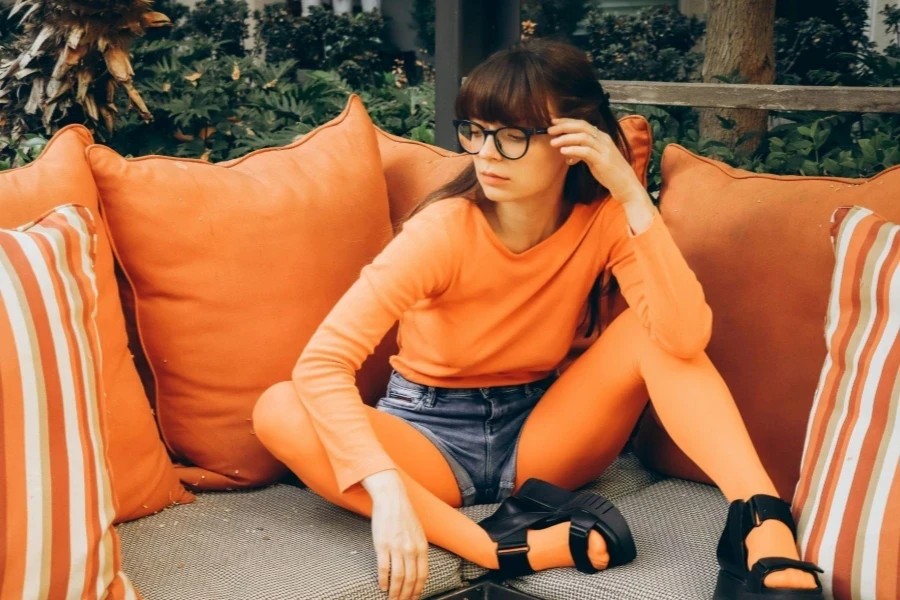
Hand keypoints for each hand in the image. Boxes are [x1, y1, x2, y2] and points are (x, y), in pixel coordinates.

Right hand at [363, 471, 428, 599]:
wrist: (391, 499)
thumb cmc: (403, 515)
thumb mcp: (417, 533)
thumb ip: (418, 549)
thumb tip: (416, 567)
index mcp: (421, 547)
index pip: (422, 575)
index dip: (418, 589)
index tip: (414, 598)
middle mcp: (411, 549)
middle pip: (410, 579)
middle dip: (406, 595)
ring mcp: (396, 547)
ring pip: (398, 577)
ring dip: (395, 592)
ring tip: (392, 599)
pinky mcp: (382, 545)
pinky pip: (384, 568)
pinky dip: (384, 580)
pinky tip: (383, 586)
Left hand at [548, 117, 643, 202]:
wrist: (625, 184)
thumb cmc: (609, 172)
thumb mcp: (594, 158)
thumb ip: (582, 151)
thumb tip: (565, 150)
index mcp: (601, 137)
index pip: (582, 124)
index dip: (567, 121)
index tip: (553, 122)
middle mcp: (603, 139)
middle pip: (582, 126)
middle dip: (564, 127)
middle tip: (550, 130)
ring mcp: (604, 149)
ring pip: (583, 137)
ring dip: (566, 138)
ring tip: (553, 143)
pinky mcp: (603, 160)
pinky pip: (586, 151)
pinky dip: (573, 150)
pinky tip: (563, 152)